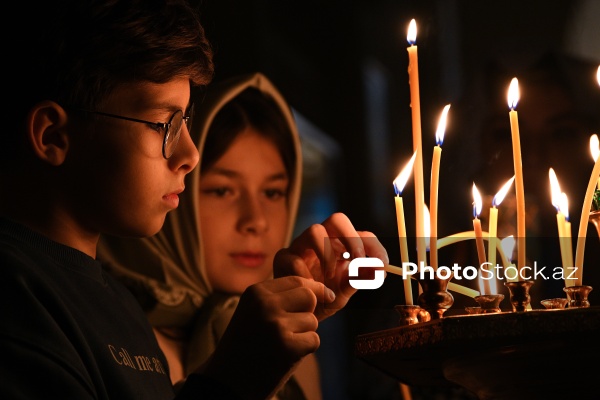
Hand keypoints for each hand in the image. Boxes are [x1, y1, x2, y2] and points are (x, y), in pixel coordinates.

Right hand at [200, 276, 334, 399]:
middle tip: (292, 327)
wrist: (227, 381)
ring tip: (280, 344)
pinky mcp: (288, 347)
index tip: (323, 296)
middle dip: (308, 310)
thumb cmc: (246, 344)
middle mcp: (265, 304)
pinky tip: (284, 356)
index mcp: (256, 292)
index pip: (296, 281)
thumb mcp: (254, 311)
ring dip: (303, 333)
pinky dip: (304, 350)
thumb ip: (281, 297)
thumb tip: (322, 289)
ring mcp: (276, 325)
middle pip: (309, 296)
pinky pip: (313, 340)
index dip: (313, 289)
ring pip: (312, 320)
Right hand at [273, 212, 388, 319]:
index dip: (374, 247)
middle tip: (357, 261)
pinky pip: (294, 259)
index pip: (362, 235)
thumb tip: (381, 269)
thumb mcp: (346, 291)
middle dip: (351, 238)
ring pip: (314, 231)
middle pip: (337, 219)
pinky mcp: (282, 258)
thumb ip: (361, 279)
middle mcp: (322, 240)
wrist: (297, 314)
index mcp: (341, 245)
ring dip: (327, 254)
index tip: (382, 265)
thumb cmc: (324, 298)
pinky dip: (306, 277)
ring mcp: (301, 246)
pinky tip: (309, 291)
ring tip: (329, 277)